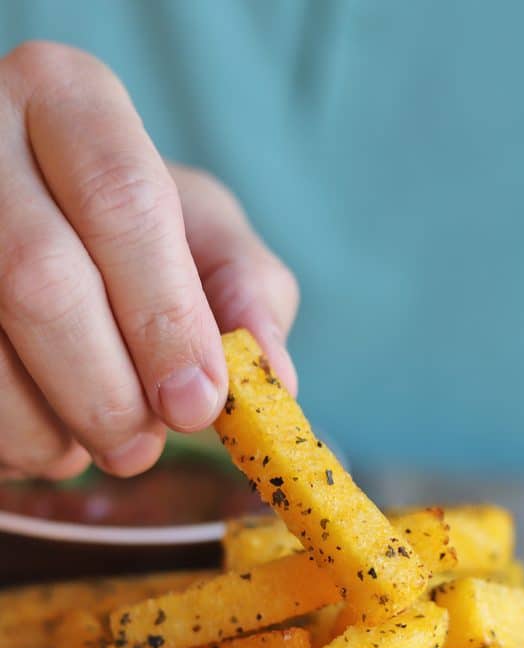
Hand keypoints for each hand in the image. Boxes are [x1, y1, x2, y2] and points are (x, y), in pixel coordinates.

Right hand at [0, 42, 298, 479]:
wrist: (18, 221)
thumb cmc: (123, 233)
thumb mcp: (198, 232)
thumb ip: (246, 291)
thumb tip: (274, 380)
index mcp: (68, 100)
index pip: (122, 201)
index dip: (166, 318)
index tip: (199, 404)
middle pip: (41, 280)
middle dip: (106, 392)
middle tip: (139, 448)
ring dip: (47, 429)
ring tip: (86, 441)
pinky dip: (10, 439)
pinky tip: (39, 431)